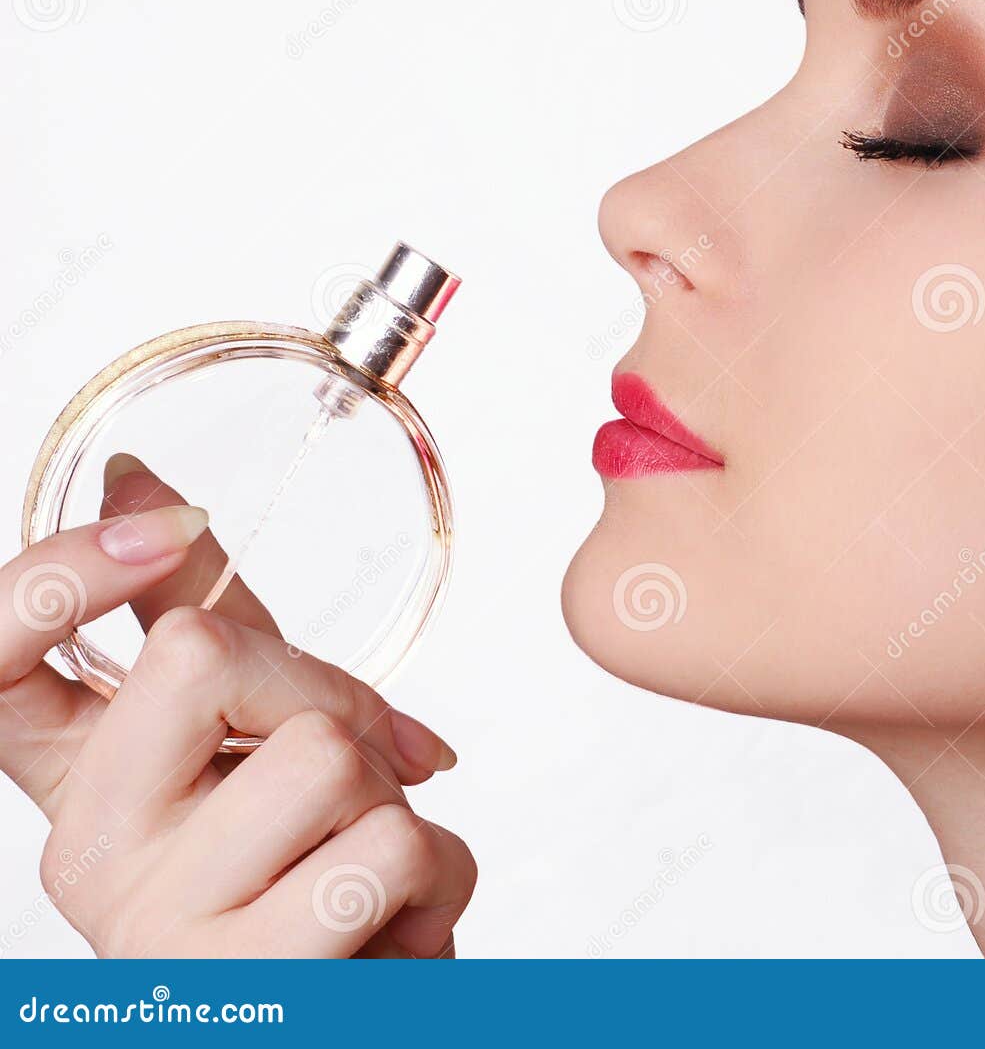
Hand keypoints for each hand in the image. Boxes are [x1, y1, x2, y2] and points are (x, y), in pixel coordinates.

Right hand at [0, 456, 474, 956]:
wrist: (359, 1008)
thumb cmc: (311, 870)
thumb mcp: (254, 732)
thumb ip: (201, 614)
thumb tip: (135, 478)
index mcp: (78, 778)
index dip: (54, 576)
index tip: (166, 527)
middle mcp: (85, 851)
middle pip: (207, 654)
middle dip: (330, 690)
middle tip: (356, 770)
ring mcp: (156, 927)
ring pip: (325, 754)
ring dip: (395, 797)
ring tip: (371, 861)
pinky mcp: (249, 985)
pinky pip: (390, 853)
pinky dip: (440, 872)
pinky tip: (401, 924)